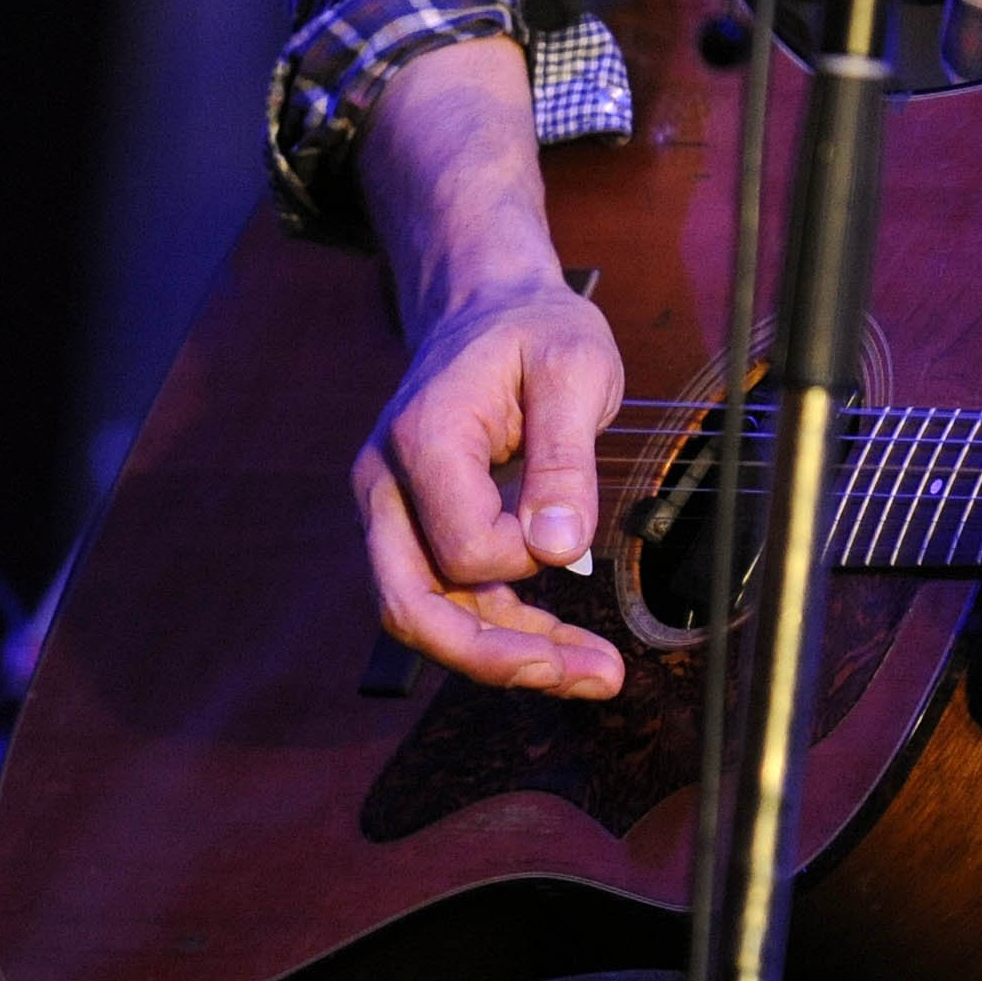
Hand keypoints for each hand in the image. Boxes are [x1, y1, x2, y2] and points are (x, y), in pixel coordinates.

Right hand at [352, 274, 630, 700]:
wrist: (488, 303)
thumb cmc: (536, 329)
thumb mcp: (575, 369)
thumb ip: (564, 458)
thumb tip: (560, 548)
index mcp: (424, 438)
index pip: (463, 547)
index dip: (528, 557)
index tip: (574, 527)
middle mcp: (386, 483)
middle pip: (412, 606)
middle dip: (498, 658)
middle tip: (593, 677)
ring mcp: (390, 510)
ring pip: (426, 614)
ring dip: (505, 656)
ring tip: (596, 673)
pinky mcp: (411, 528)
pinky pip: (444, 598)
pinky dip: (500, 629)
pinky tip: (561, 645)